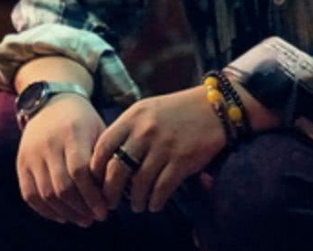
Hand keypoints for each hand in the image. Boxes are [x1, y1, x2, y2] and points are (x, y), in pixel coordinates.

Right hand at [16, 93, 108, 225]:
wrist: (51, 103)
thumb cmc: (83, 120)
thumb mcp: (99, 129)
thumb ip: (104, 157)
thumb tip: (115, 191)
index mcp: (72, 133)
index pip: (79, 171)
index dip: (92, 195)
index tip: (106, 210)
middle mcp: (48, 144)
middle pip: (62, 186)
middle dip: (81, 207)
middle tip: (96, 218)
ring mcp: (32, 154)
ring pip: (45, 193)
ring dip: (65, 212)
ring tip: (83, 219)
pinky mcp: (21, 163)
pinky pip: (29, 194)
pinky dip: (45, 210)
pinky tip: (62, 216)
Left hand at [91, 87, 226, 212]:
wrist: (216, 106)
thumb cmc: (179, 109)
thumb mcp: (148, 110)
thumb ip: (128, 129)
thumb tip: (108, 160)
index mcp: (133, 117)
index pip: (103, 146)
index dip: (96, 169)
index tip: (97, 182)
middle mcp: (145, 131)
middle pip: (117, 170)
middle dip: (111, 192)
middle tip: (112, 202)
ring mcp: (164, 146)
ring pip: (139, 184)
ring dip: (135, 200)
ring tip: (137, 206)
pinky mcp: (182, 160)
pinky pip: (162, 188)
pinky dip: (156, 201)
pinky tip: (155, 204)